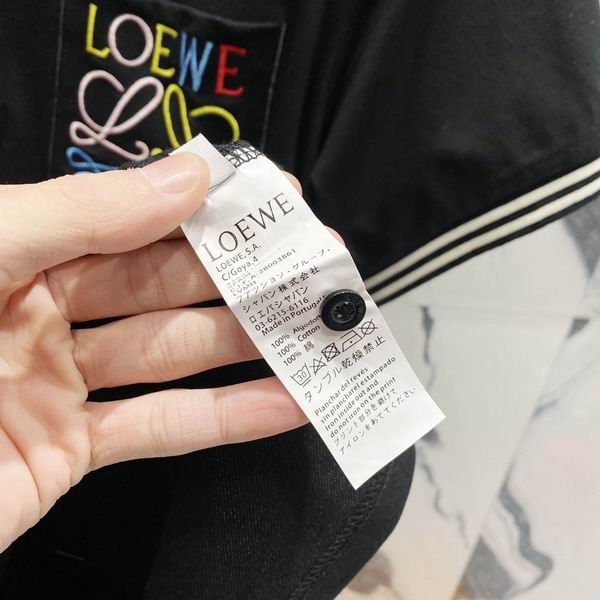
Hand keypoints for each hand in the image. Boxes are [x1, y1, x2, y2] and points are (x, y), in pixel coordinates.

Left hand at [0, 154, 307, 551]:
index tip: (271, 202)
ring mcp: (58, 385)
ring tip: (315, 332)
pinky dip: (228, 419)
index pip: (131, 218)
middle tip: (312, 270)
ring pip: (174, 357)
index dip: (202, 208)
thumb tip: (187, 176)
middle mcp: (38, 311)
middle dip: (242, 278)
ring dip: (249, 348)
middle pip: (164, 288)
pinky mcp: (69, 453)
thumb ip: (83, 211)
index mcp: (14, 249)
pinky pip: (160, 429)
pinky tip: (284, 403)